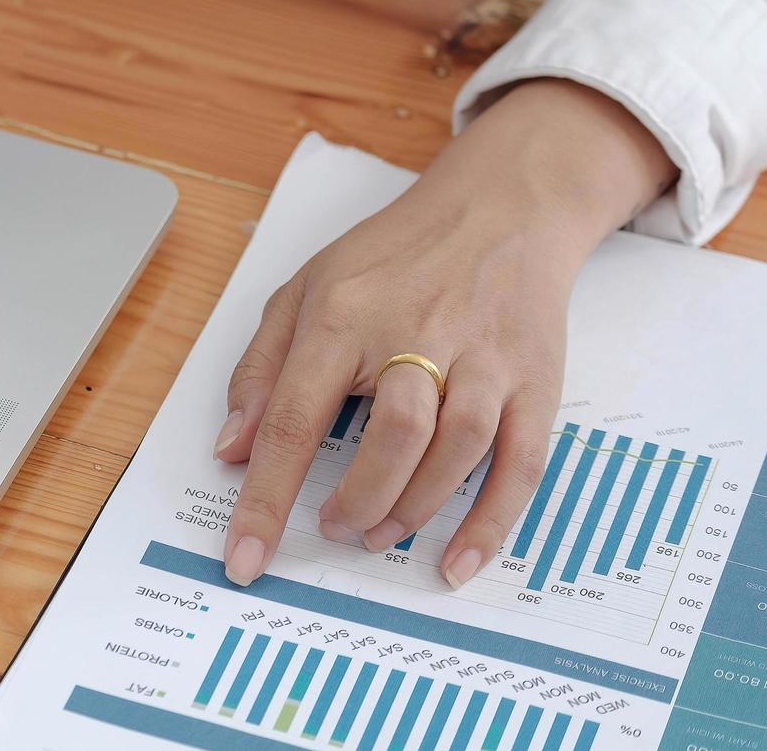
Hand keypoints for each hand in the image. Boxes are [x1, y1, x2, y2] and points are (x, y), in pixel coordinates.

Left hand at [214, 79, 675, 588]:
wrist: (501, 205)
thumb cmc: (393, 256)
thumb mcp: (304, 290)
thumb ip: (260, 370)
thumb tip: (230, 450)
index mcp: (343, 317)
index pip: (294, 419)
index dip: (265, 499)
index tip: (244, 560)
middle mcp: (417, 336)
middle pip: (391, 437)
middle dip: (356, 501)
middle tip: (334, 527)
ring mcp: (484, 360)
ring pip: (456, 450)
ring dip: (412, 509)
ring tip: (378, 533)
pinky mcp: (535, 380)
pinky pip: (520, 463)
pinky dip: (489, 522)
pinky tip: (456, 561)